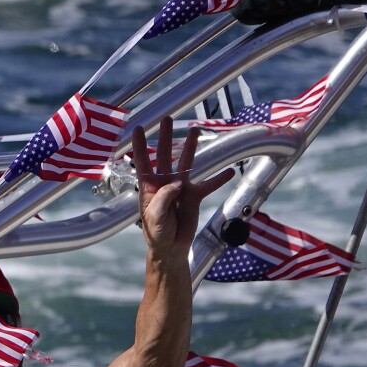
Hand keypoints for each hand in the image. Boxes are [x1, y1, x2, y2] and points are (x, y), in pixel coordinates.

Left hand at [131, 118, 233, 259]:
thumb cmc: (157, 232)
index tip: (137, 128)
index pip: (143, 162)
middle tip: (167, 119)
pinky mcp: (194, 196)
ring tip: (195, 131)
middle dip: (164, 137)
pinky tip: (229, 171)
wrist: (170, 247)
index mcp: (149, 187)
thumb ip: (164, 198)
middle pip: (164, 156)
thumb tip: (177, 182)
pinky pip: (208, 184)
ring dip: (190, 147)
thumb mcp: (155, 217)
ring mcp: (180, 188)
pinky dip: (218, 179)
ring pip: (186, 163)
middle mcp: (164, 183)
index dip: (139, 146)